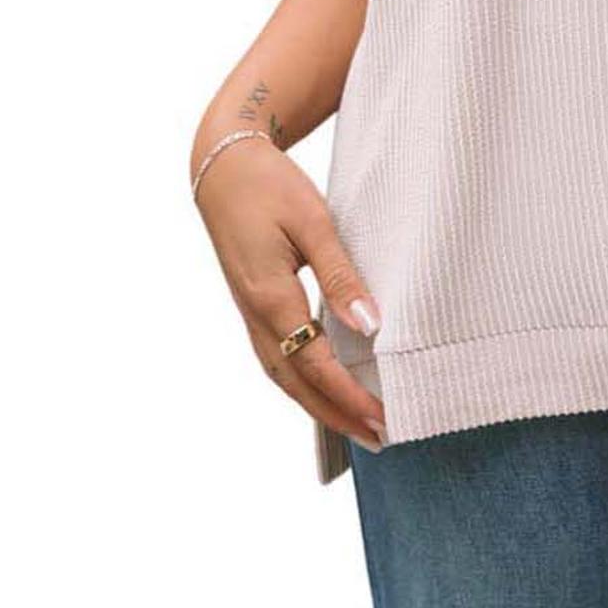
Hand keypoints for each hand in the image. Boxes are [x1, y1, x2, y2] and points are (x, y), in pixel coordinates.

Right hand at [193, 135, 388, 453]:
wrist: (224, 169)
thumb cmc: (271, 187)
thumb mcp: (313, 222)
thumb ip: (341, 275)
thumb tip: (370, 326)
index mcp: (270, 298)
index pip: (316, 364)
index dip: (350, 397)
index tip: (384, 418)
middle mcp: (256, 316)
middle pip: (298, 384)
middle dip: (338, 415)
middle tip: (379, 437)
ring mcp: (250, 315)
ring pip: (284, 377)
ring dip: (320, 404)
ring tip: (357, 424)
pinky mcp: (253, 307)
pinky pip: (278, 359)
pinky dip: (303, 383)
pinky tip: (323, 388)